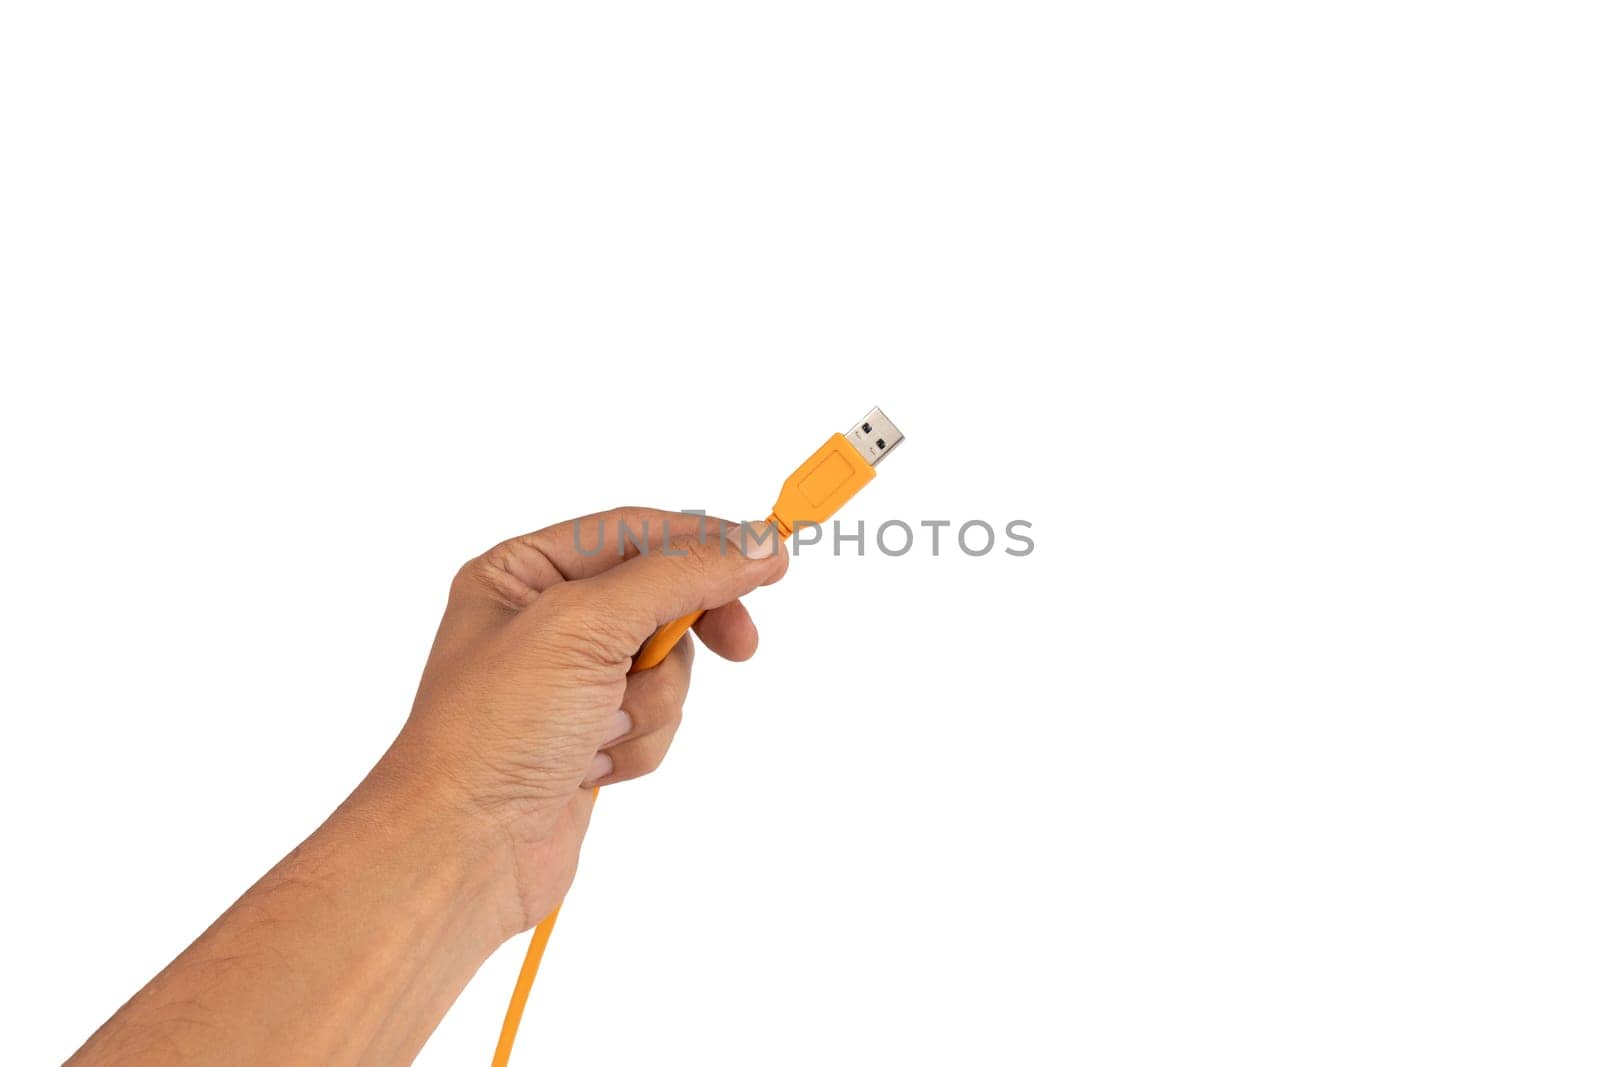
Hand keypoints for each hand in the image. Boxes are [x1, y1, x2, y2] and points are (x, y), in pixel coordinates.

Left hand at [380, 507, 788, 934]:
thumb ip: (677, 575)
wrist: (464, 850)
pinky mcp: (589, 737)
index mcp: (520, 572)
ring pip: (666, 667)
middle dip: (684, 634)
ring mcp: (569, 683)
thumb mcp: (585, 625)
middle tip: (739, 647)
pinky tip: (592, 767)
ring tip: (601, 731)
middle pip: (660, 597)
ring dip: (650, 704)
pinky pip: (655, 720)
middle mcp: (542, 620)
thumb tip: (755, 543)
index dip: (704, 542)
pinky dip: (639, 744)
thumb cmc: (496, 730)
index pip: (633, 531)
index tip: (769, 559)